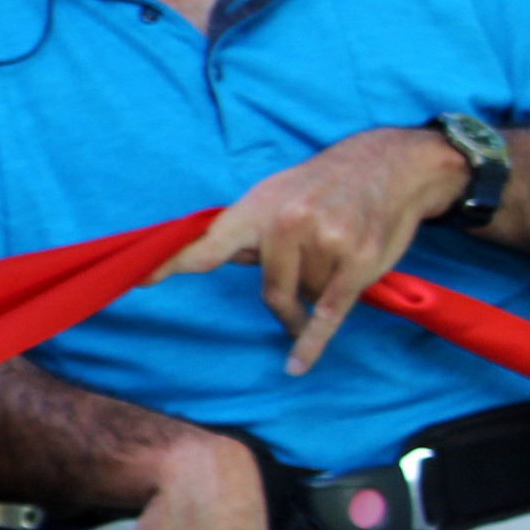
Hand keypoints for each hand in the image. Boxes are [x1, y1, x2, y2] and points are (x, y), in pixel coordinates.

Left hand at [149, 126, 468, 375]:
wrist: (390, 165)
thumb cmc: (322, 186)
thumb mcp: (275, 194)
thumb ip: (243, 233)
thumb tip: (203, 259)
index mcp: (258, 209)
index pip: (206, 244)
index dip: (171, 263)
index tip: (139, 278)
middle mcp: (288, 224)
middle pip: (270, 291)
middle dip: (285, 297)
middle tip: (305, 274)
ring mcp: (326, 242)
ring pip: (305, 299)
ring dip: (318, 290)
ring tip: (337, 253)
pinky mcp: (358, 263)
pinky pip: (329, 316)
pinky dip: (312, 342)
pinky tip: (297, 364)